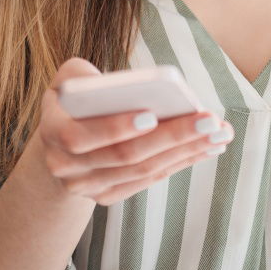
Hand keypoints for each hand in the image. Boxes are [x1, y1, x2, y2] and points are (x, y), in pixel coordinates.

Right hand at [36, 57, 234, 205]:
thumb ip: (84, 75)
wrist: (59, 136)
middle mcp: (65, 167)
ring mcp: (87, 187)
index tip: (151, 113)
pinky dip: (180, 162)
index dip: (115, 127)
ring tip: (219, 132)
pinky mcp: (109, 194)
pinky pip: (149, 180)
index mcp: (51, 131)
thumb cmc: (73, 96)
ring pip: (142, 171)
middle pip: (124, 155)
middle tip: (209, 119)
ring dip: (185, 151)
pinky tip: (207, 147)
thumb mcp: (69, 78)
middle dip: (170, 136)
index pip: (81, 136)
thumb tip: (126, 85)